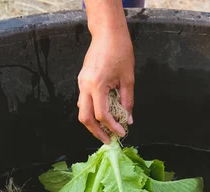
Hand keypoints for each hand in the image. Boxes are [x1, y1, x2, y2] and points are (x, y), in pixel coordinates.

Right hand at [77, 24, 133, 142]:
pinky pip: (84, 101)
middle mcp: (85, 86)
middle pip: (85, 118)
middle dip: (96, 132)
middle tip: (109, 140)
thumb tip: (128, 119)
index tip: (122, 133)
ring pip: (82, 111)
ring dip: (94, 123)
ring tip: (107, 130)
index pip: (102, 115)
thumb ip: (128, 101)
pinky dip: (92, 112)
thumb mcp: (128, 79)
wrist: (108, 33)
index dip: (112, 127)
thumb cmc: (120, 51)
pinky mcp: (82, 80)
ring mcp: (81, 83)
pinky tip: (104, 115)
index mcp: (97, 85)